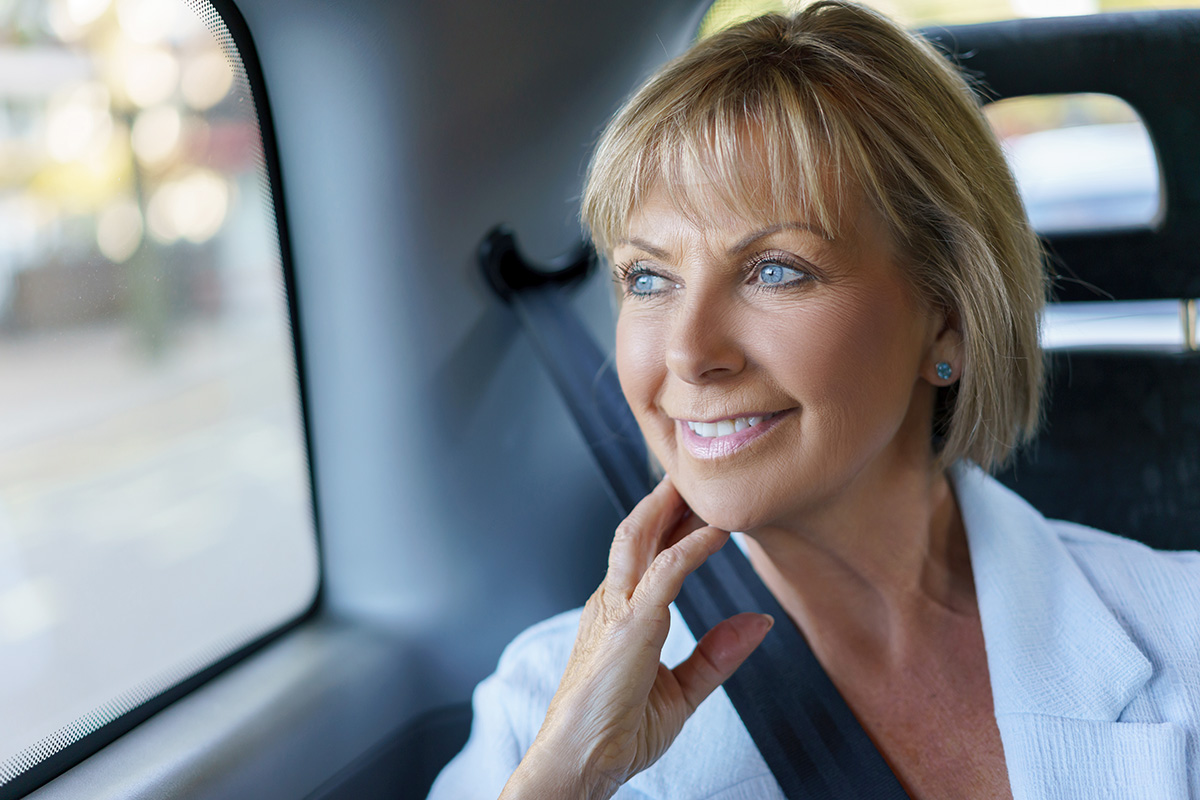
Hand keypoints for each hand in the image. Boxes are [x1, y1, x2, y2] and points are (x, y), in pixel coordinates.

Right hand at [501, 476, 773, 799]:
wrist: (580, 764)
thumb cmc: (618, 732)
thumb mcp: (682, 691)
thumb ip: (717, 655)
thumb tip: (758, 622)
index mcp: (618, 612)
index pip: (645, 551)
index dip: (672, 521)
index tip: (701, 499)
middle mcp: (611, 601)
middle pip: (638, 531)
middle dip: (667, 498)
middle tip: (698, 470)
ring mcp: (615, 610)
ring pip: (641, 537)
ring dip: (671, 506)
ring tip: (702, 480)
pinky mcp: (628, 626)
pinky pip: (665, 574)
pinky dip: (692, 547)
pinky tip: (717, 532)